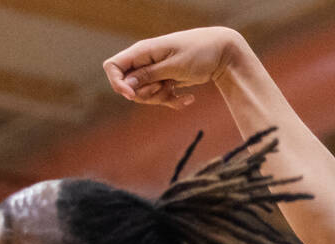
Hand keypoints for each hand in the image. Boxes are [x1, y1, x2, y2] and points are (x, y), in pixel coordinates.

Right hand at [103, 27, 245, 109]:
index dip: (117, 83)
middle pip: (130, 87)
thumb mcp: (174, 65)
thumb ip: (149, 75)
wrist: (222, 53)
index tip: (131, 95)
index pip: (113, 66)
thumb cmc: (199, 53)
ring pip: (146, 96)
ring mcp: (156, 72)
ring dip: (161, 98)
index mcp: (143, 51)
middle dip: (146, 94)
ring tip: (178, 89)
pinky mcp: (167, 81)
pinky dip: (174, 101)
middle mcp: (146, 62)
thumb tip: (126, 84)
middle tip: (164, 86)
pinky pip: (162, 98)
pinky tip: (189, 99)